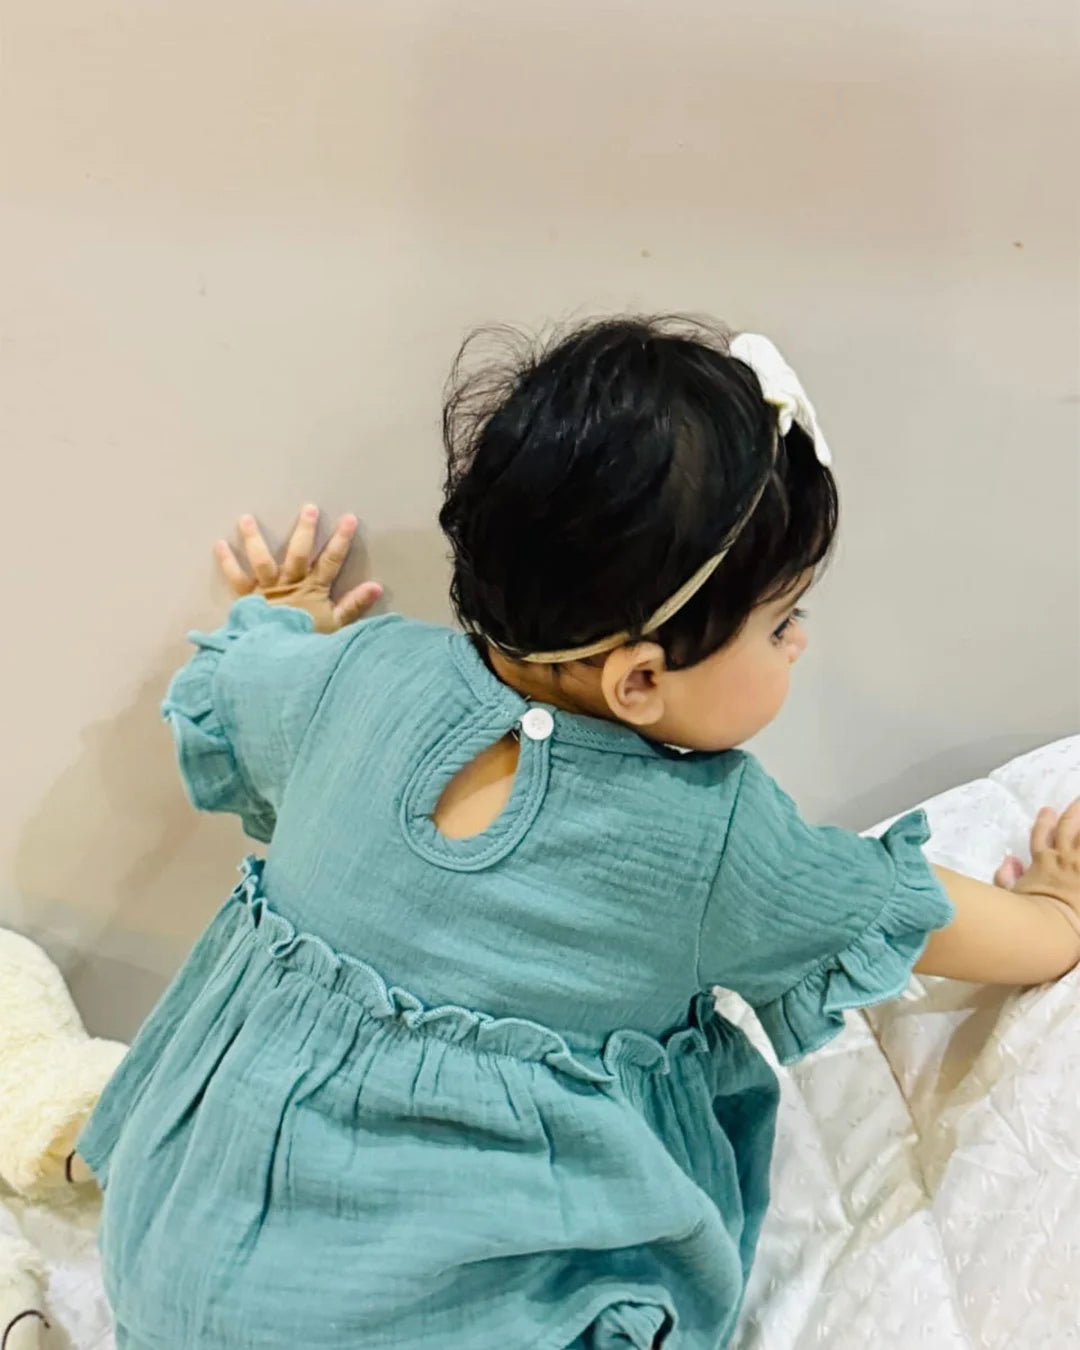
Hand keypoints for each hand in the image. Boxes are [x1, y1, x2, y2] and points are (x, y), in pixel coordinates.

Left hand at [215, 506, 382, 633]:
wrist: (279, 663)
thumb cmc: (309, 645)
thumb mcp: (337, 627)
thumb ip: (354, 606)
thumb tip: (376, 587)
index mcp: (314, 590)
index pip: (331, 561)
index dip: (341, 540)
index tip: (349, 519)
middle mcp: (290, 585)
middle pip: (298, 553)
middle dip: (305, 531)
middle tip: (309, 509)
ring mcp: (267, 591)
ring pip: (262, 560)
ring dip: (254, 538)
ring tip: (246, 518)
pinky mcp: (248, 600)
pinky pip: (236, 579)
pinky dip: (227, 562)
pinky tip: (219, 544)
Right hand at [995, 800, 1079, 914]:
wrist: (1051, 925)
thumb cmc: (1027, 916)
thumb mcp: (1008, 896)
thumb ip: (1006, 878)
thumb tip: (1008, 862)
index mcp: (1041, 862)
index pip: (1041, 836)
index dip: (1044, 822)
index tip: (1048, 810)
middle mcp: (1063, 859)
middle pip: (1068, 828)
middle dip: (1074, 813)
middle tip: (1078, 799)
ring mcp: (1079, 865)